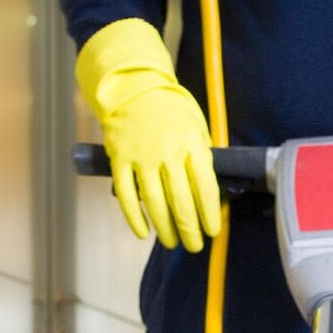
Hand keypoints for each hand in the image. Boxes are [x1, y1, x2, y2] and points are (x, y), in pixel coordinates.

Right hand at [76, 18, 222, 252]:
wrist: (134, 86)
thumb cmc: (170, 111)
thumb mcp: (196, 127)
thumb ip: (202, 158)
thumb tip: (210, 196)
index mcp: (191, 142)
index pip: (205, 188)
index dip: (210, 215)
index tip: (212, 231)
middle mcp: (168, 151)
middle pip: (181, 203)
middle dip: (190, 231)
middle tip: (194, 246)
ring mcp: (141, 156)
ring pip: (155, 203)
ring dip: (165, 229)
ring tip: (172, 242)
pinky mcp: (120, 159)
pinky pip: (127, 196)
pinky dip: (135, 219)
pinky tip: (143, 233)